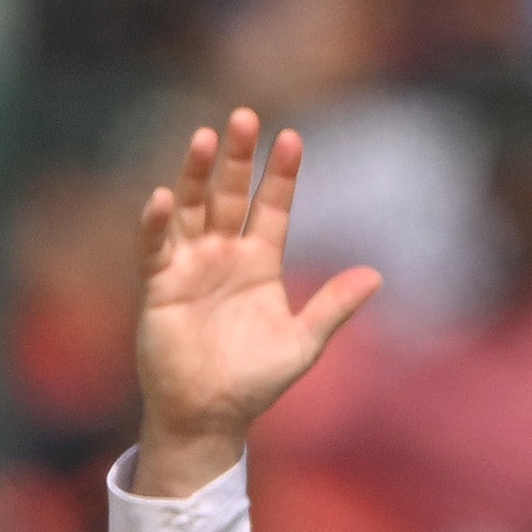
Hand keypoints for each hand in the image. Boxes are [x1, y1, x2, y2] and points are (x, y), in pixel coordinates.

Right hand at [131, 109, 378, 498]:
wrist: (211, 415)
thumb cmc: (256, 381)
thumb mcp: (304, 342)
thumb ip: (333, 306)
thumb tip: (376, 276)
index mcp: (261, 262)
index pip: (272, 207)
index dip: (281, 174)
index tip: (293, 137)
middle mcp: (224, 254)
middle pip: (229, 194)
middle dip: (236, 157)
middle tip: (244, 117)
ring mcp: (189, 265)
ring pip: (191, 208)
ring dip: (194, 174)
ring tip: (203, 136)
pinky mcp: (159, 285)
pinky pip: (155, 247)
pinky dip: (156, 224)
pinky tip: (162, 197)